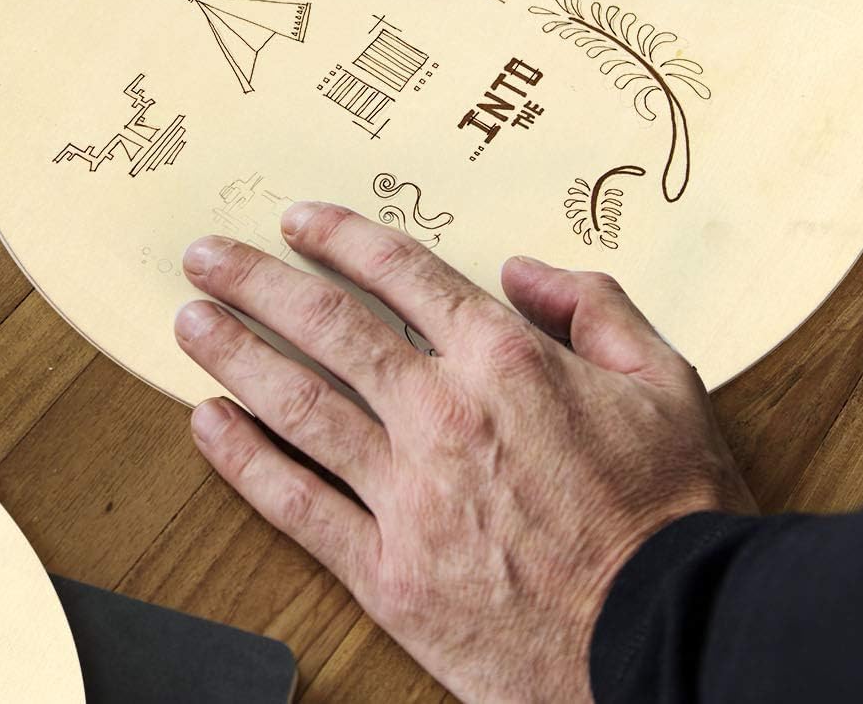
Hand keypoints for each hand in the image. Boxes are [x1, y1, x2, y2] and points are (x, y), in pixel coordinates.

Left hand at [174, 204, 754, 701]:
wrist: (669, 641)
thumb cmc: (673, 515)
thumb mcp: (665, 381)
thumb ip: (594, 304)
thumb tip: (524, 268)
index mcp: (504, 359)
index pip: (400, 274)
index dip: (340, 237)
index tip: (297, 220)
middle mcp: (442, 412)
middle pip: (327, 327)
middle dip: (258, 281)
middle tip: (207, 255)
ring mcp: (407, 494)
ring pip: (297, 405)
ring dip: (233, 355)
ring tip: (189, 321)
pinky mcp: (389, 572)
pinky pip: (297, 504)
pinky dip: (244, 461)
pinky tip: (208, 425)